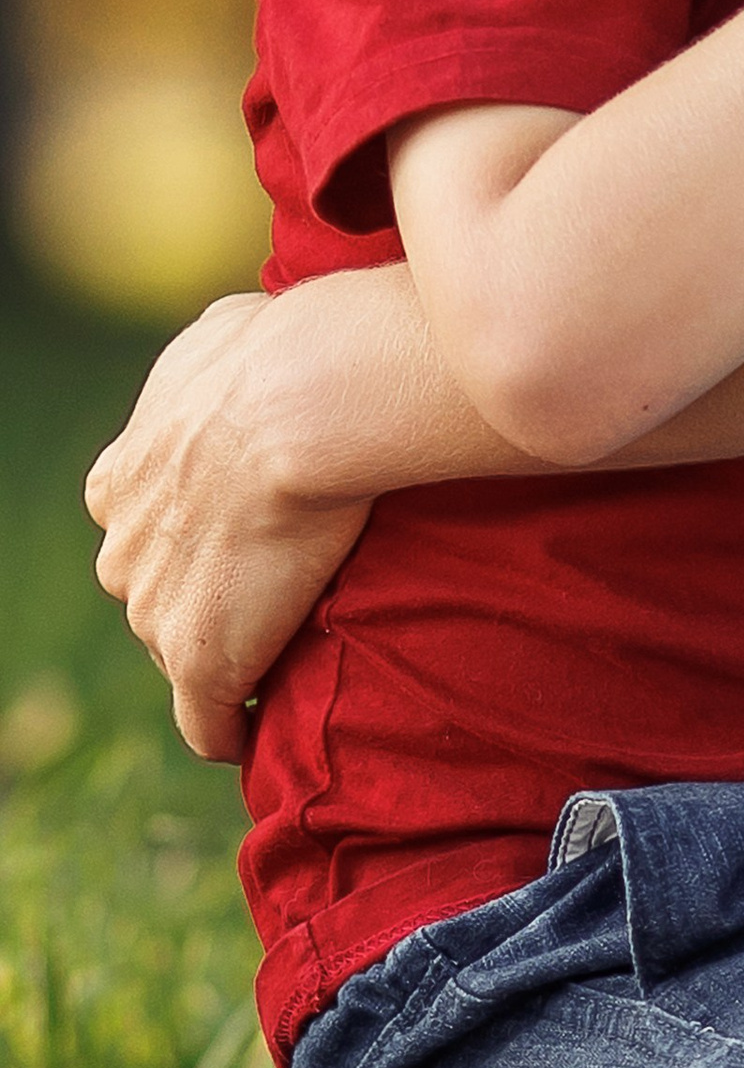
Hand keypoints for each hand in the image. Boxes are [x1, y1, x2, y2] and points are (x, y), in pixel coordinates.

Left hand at [86, 287, 373, 762]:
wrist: (300, 404)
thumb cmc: (275, 355)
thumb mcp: (216, 339)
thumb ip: (205, 373)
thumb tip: (233, 356)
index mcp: (118, 482)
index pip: (136, 525)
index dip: (186, 531)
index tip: (234, 530)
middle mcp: (121, 553)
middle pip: (154, 593)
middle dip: (203, 590)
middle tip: (279, 576)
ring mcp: (155, 616)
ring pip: (183, 650)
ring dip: (229, 648)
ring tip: (291, 643)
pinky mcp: (201, 664)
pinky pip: (210, 723)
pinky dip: (235, 728)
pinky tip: (264, 726)